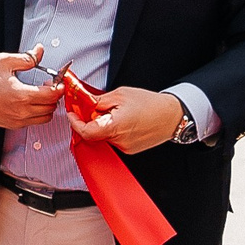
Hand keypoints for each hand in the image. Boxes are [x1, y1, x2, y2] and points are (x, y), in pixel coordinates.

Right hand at [0, 47, 64, 129]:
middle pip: (52, 107)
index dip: (59, 87)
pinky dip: (39, 114)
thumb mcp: (5, 62)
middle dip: (54, 96)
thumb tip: (40, 50)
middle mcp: (22, 111)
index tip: (59, 82)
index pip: (52, 95)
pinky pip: (35, 122)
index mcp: (22, 95)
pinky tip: (32, 103)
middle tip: (48, 86)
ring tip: (41, 95)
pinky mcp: (15, 125)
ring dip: (48, 106)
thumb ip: (26, 58)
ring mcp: (19, 120)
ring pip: (46, 117)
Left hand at [67, 83, 186, 154]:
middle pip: (93, 133)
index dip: (75, 122)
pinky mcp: (130, 150)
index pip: (86, 131)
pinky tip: (123, 121)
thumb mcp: (121, 95)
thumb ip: (99, 101)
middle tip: (92, 108)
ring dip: (102, 125)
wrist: (172, 116)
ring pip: (103, 137)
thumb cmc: (150, 104)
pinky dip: (112, 131)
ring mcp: (124, 147)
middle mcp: (119, 140)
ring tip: (115, 112)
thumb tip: (84, 102)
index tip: (72, 114)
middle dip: (89, 121)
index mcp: (115, 126)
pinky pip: (114, 140)